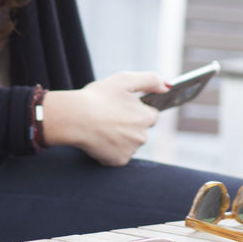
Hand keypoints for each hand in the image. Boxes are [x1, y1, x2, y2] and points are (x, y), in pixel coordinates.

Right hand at [42, 71, 168, 165]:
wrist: (74, 118)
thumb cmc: (98, 97)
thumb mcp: (124, 80)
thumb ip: (150, 80)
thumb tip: (168, 86)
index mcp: (146, 117)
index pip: (151, 114)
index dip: (136, 109)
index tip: (122, 106)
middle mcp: (143, 136)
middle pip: (140, 130)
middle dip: (129, 124)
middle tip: (110, 115)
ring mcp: (131, 150)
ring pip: (129, 143)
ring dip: (120, 137)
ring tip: (102, 126)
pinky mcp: (118, 161)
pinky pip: (118, 155)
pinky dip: (110, 149)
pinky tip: (99, 139)